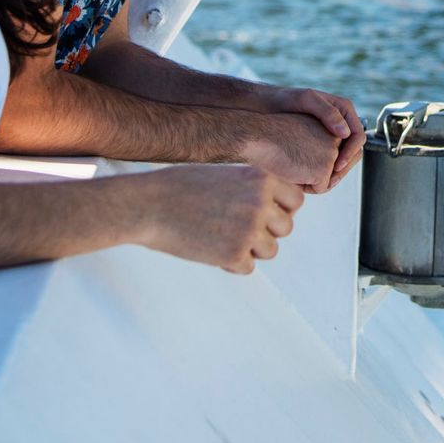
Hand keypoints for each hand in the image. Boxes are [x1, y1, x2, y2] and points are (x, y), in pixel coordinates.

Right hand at [128, 165, 303, 273]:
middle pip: (286, 227)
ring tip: (221, 237)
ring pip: (270, 250)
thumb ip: (255, 189)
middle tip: (236, 227)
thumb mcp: (226, 175)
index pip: (295, 201)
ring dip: (251, 249)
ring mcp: (249, 230)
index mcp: (261, 178)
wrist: (147, 206)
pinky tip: (209, 250)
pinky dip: (232, 264)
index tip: (260, 212)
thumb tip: (283, 211)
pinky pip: (248, 267)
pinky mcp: (234, 255)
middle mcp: (261, 202)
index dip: (279, 208)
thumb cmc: (183, 187)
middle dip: (266, 231)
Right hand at [238, 111, 342, 191]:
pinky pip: (319, 189)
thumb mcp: (304, 136)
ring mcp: (333, 153)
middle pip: (329, 168)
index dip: (308, 158)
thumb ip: (320, 147)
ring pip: (325, 178)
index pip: (328, 155)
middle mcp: (337, 138)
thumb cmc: (274, 138)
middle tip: (291, 155)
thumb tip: (333, 173)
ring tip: (291, 161)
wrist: (259, 138)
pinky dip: (304, 186)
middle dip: (310, 170)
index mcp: (331, 125)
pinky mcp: (325, 168)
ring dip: (307, 178)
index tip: (293, 147)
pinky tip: (292, 170)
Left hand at [255, 86, 364, 191]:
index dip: (350, 154)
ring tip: (321, 184)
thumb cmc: (285, 99)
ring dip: (335, 173)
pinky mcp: (322, 144)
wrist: (267, 107)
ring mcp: (332, 134)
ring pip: (343, 158)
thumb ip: (327, 113)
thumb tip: (345, 132)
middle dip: (344, 168)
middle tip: (330, 182)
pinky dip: (325, 171)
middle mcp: (342, 122)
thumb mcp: (306, 100)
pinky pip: (330, 160)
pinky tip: (312, 178)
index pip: (358, 137)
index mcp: (344, 110)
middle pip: (354, 151)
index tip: (336, 166)